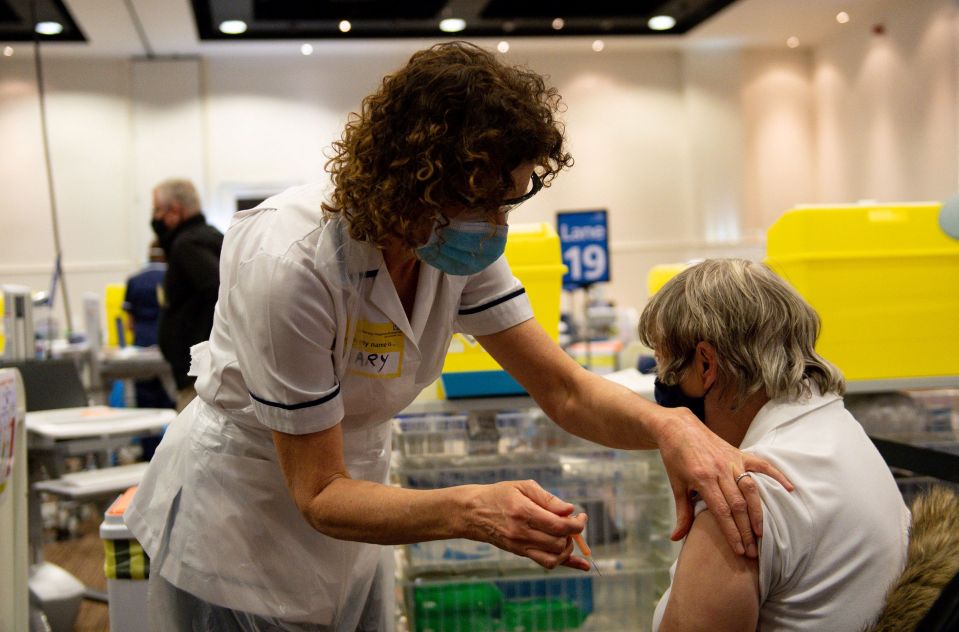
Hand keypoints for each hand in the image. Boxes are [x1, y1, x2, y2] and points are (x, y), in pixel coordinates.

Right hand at [462, 480, 590, 570]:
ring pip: (554, 557)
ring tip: (565, 535)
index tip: (581, 516)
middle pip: (559, 542)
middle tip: (572, 522)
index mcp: (524, 512)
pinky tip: (581, 564)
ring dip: (567, 547)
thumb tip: (570, 510)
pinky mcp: (519, 553)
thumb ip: (548, 499)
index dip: (577, 524)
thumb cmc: (499, 495)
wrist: (473, 512)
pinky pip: (546, 563)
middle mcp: (522, 532)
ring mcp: (520, 546)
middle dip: (572, 534)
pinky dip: (565, 563)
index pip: (559, 525)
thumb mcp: (522, 487)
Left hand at [654, 406, 792, 557]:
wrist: (677, 427)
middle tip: (753, 552)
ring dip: (758, 513)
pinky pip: (762, 465)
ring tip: (763, 534)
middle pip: (738, 505)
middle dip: (746, 531)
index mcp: (702, 478)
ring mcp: (732, 460)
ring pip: (751, 489)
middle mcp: (720, 470)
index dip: (731, 532)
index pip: (721, 511)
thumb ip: (682, 512)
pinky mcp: (739, 453)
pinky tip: (789, 489)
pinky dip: (776, 476)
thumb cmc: (675, 458)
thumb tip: (676, 538)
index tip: (739, 550)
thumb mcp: (676, 485)